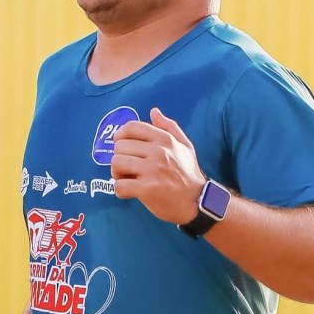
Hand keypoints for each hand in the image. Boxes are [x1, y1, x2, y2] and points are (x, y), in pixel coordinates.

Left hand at [111, 107, 204, 224]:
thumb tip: (153, 111)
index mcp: (165, 139)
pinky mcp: (147, 190)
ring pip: (116, 163)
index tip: (122, 146)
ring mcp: (152, 170)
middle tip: (127, 168)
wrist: (197, 202)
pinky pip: (120, 186)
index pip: (132, 127)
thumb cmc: (189, 174)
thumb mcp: (185, 146)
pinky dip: (120, 191)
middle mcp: (158, 152)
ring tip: (127, 179)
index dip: (120, 136)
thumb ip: (169, 127)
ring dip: (117, 173)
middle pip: (120, 146)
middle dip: (119, 157)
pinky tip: (129, 192)